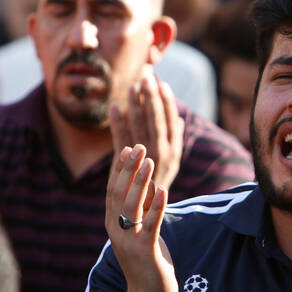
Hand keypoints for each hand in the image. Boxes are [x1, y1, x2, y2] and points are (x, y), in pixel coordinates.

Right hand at [105, 144, 177, 291]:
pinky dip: (156, 206)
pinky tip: (163, 190)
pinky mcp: (144, 251)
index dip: (119, 169)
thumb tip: (145, 178)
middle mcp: (115, 230)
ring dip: (141, 182)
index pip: (112, 190)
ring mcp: (128, 242)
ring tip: (150, 162)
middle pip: (119, 194)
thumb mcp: (141, 227)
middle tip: (139, 147)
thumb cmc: (146, 257)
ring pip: (132, 206)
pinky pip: (150, 224)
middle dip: (129, 169)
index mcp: (112, 223)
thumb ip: (141, 206)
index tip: (127, 147)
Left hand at [109, 75, 184, 189]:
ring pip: (139, 127)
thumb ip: (173, 139)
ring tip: (130, 87)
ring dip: (135, 105)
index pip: (171, 120)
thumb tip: (178, 118)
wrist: (147, 214)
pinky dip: (118, 123)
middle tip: (145, 77)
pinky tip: (114, 107)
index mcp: (174, 150)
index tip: (161, 83)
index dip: (166, 101)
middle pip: (156, 120)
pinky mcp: (128, 166)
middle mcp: (162, 154)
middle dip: (151, 97)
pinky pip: (122, 140)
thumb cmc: (159, 183)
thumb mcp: (172, 162)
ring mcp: (145, 160)